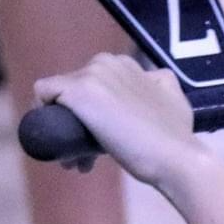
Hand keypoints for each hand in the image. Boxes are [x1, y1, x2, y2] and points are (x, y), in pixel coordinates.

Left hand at [34, 55, 200, 187]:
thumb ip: (163, 89)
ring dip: (66, 127)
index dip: (98, 112)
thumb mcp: (176, 102)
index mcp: (130, 64)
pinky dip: (44, 114)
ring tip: (79, 161)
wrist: (178, 160)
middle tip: (89, 155)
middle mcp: (108, 62)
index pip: (98, 82)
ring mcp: (92, 75)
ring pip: (63, 97)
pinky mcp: (78, 91)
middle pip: (78, 89)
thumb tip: (158, 86)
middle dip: (80, 120)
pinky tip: (58, 142)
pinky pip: (44, 93)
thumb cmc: (179, 140)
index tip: (104, 140)